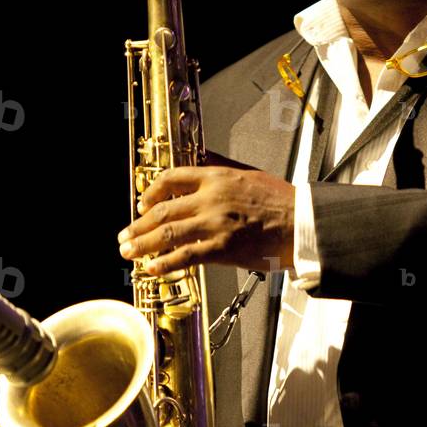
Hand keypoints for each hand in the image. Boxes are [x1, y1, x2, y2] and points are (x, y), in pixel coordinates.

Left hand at [117, 150, 295, 275]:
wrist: (301, 224)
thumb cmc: (282, 201)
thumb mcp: (248, 173)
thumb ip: (221, 166)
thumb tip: (202, 157)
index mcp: (217, 177)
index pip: (172, 179)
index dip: (151, 192)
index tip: (142, 203)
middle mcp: (211, 198)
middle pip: (163, 210)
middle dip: (138, 224)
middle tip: (125, 235)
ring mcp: (215, 224)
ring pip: (168, 233)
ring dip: (143, 244)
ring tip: (129, 251)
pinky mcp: (222, 248)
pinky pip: (185, 256)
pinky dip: (164, 263)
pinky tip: (152, 268)